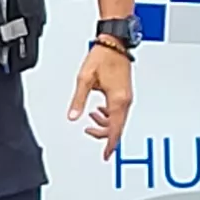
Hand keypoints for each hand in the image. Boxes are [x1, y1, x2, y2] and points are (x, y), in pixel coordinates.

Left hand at [65, 40, 134, 156]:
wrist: (114, 44)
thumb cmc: (103, 57)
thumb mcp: (84, 79)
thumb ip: (78, 101)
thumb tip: (73, 116)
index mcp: (117, 100)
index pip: (115, 130)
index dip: (110, 145)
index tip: (106, 155)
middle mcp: (125, 100)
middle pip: (117, 128)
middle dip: (103, 134)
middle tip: (89, 132)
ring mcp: (127, 97)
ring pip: (118, 120)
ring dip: (105, 123)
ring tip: (91, 118)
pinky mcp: (125, 93)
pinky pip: (119, 111)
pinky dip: (108, 115)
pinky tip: (98, 110)